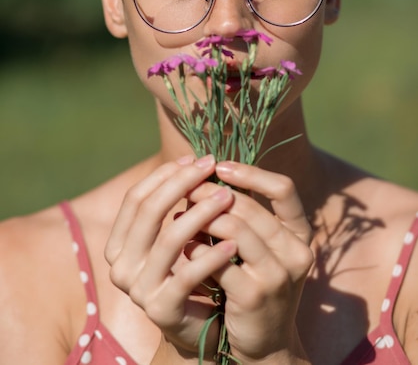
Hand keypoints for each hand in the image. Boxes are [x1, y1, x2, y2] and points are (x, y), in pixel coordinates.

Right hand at [104, 155, 236, 359]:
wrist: (197, 325)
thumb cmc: (188, 269)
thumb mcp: (175, 234)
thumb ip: (173, 205)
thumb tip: (193, 160)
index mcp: (119, 244)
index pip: (135, 198)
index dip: (164, 175)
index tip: (193, 159)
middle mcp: (121, 266)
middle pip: (148, 212)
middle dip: (181, 184)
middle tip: (210, 167)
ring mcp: (138, 289)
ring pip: (168, 239)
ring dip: (200, 213)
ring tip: (228, 197)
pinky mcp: (161, 310)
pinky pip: (188, 275)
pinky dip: (213, 256)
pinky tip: (236, 242)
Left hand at [187, 161, 312, 363]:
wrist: (264, 344)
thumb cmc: (255, 284)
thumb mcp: (261, 248)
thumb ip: (246, 216)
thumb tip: (206, 175)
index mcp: (299, 234)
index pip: (284, 189)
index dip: (251, 173)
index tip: (219, 167)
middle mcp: (296, 252)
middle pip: (249, 206)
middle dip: (211, 193)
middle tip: (187, 190)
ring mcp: (277, 275)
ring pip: (233, 227)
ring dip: (201, 217)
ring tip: (182, 215)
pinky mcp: (254, 295)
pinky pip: (217, 260)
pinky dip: (196, 250)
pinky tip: (184, 248)